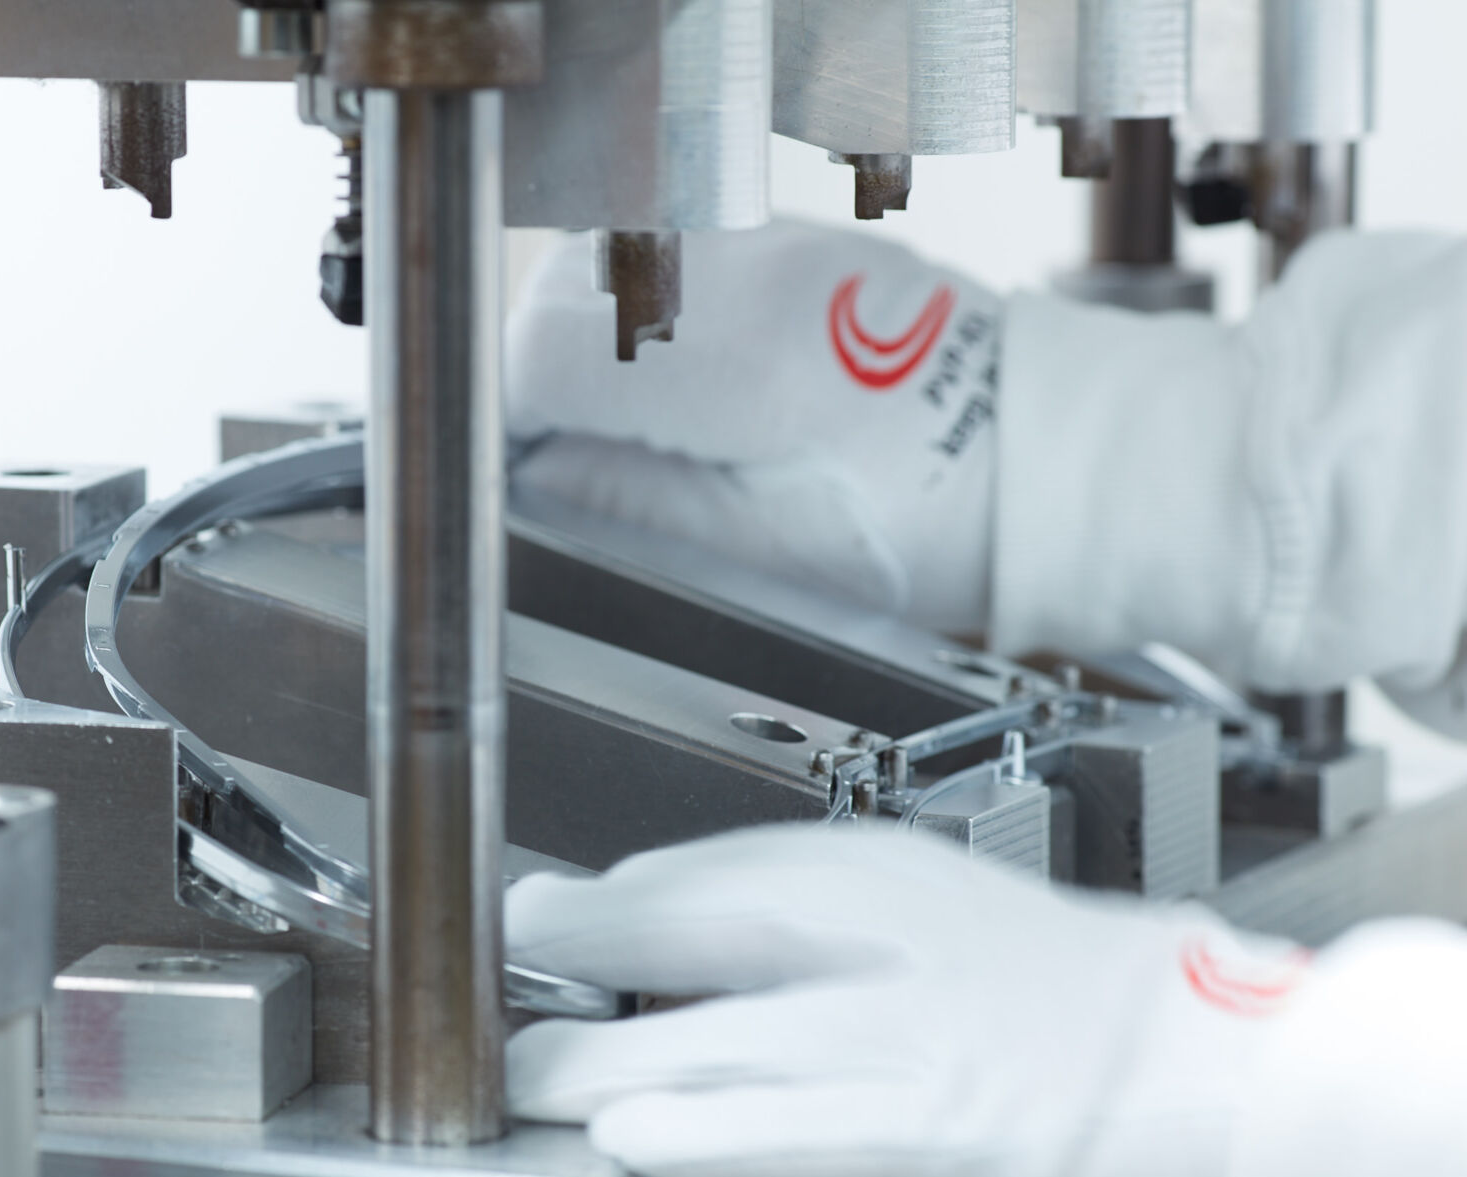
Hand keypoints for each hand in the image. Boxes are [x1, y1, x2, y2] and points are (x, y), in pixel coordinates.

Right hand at [506, 220, 999, 634]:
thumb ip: (637, 506)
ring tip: (614, 411)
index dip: (511, 416)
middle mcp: (757, 275)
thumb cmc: (930, 520)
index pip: (552, 353)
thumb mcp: (774, 553)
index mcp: (747, 363)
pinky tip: (674, 374)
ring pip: (612, 254)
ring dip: (584, 329)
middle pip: (566, 286)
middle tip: (559, 444)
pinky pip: (675, 251)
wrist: (1046, 459)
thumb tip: (533, 477)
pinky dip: (643, 309)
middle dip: (538, 366)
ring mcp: (778, 244)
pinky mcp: (795, 242)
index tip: (517, 466)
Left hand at [506, 826, 1310, 1176]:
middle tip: (501, 984)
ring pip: (725, 1031)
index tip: (537, 919)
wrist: (1210, 1068)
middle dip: (586, 954)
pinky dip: (705, 1126)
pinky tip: (635, 1134)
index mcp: (886, 871)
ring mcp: (914, 1028)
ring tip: (532, 1083)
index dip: (606, 900)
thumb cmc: (1062, 994)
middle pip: (704, 922)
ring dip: (609, 1060)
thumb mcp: (921, 910)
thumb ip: (788, 920)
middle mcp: (894, 932)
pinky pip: (795, 1126)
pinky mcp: (940, 1125)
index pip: (715, 863)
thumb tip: (635, 927)